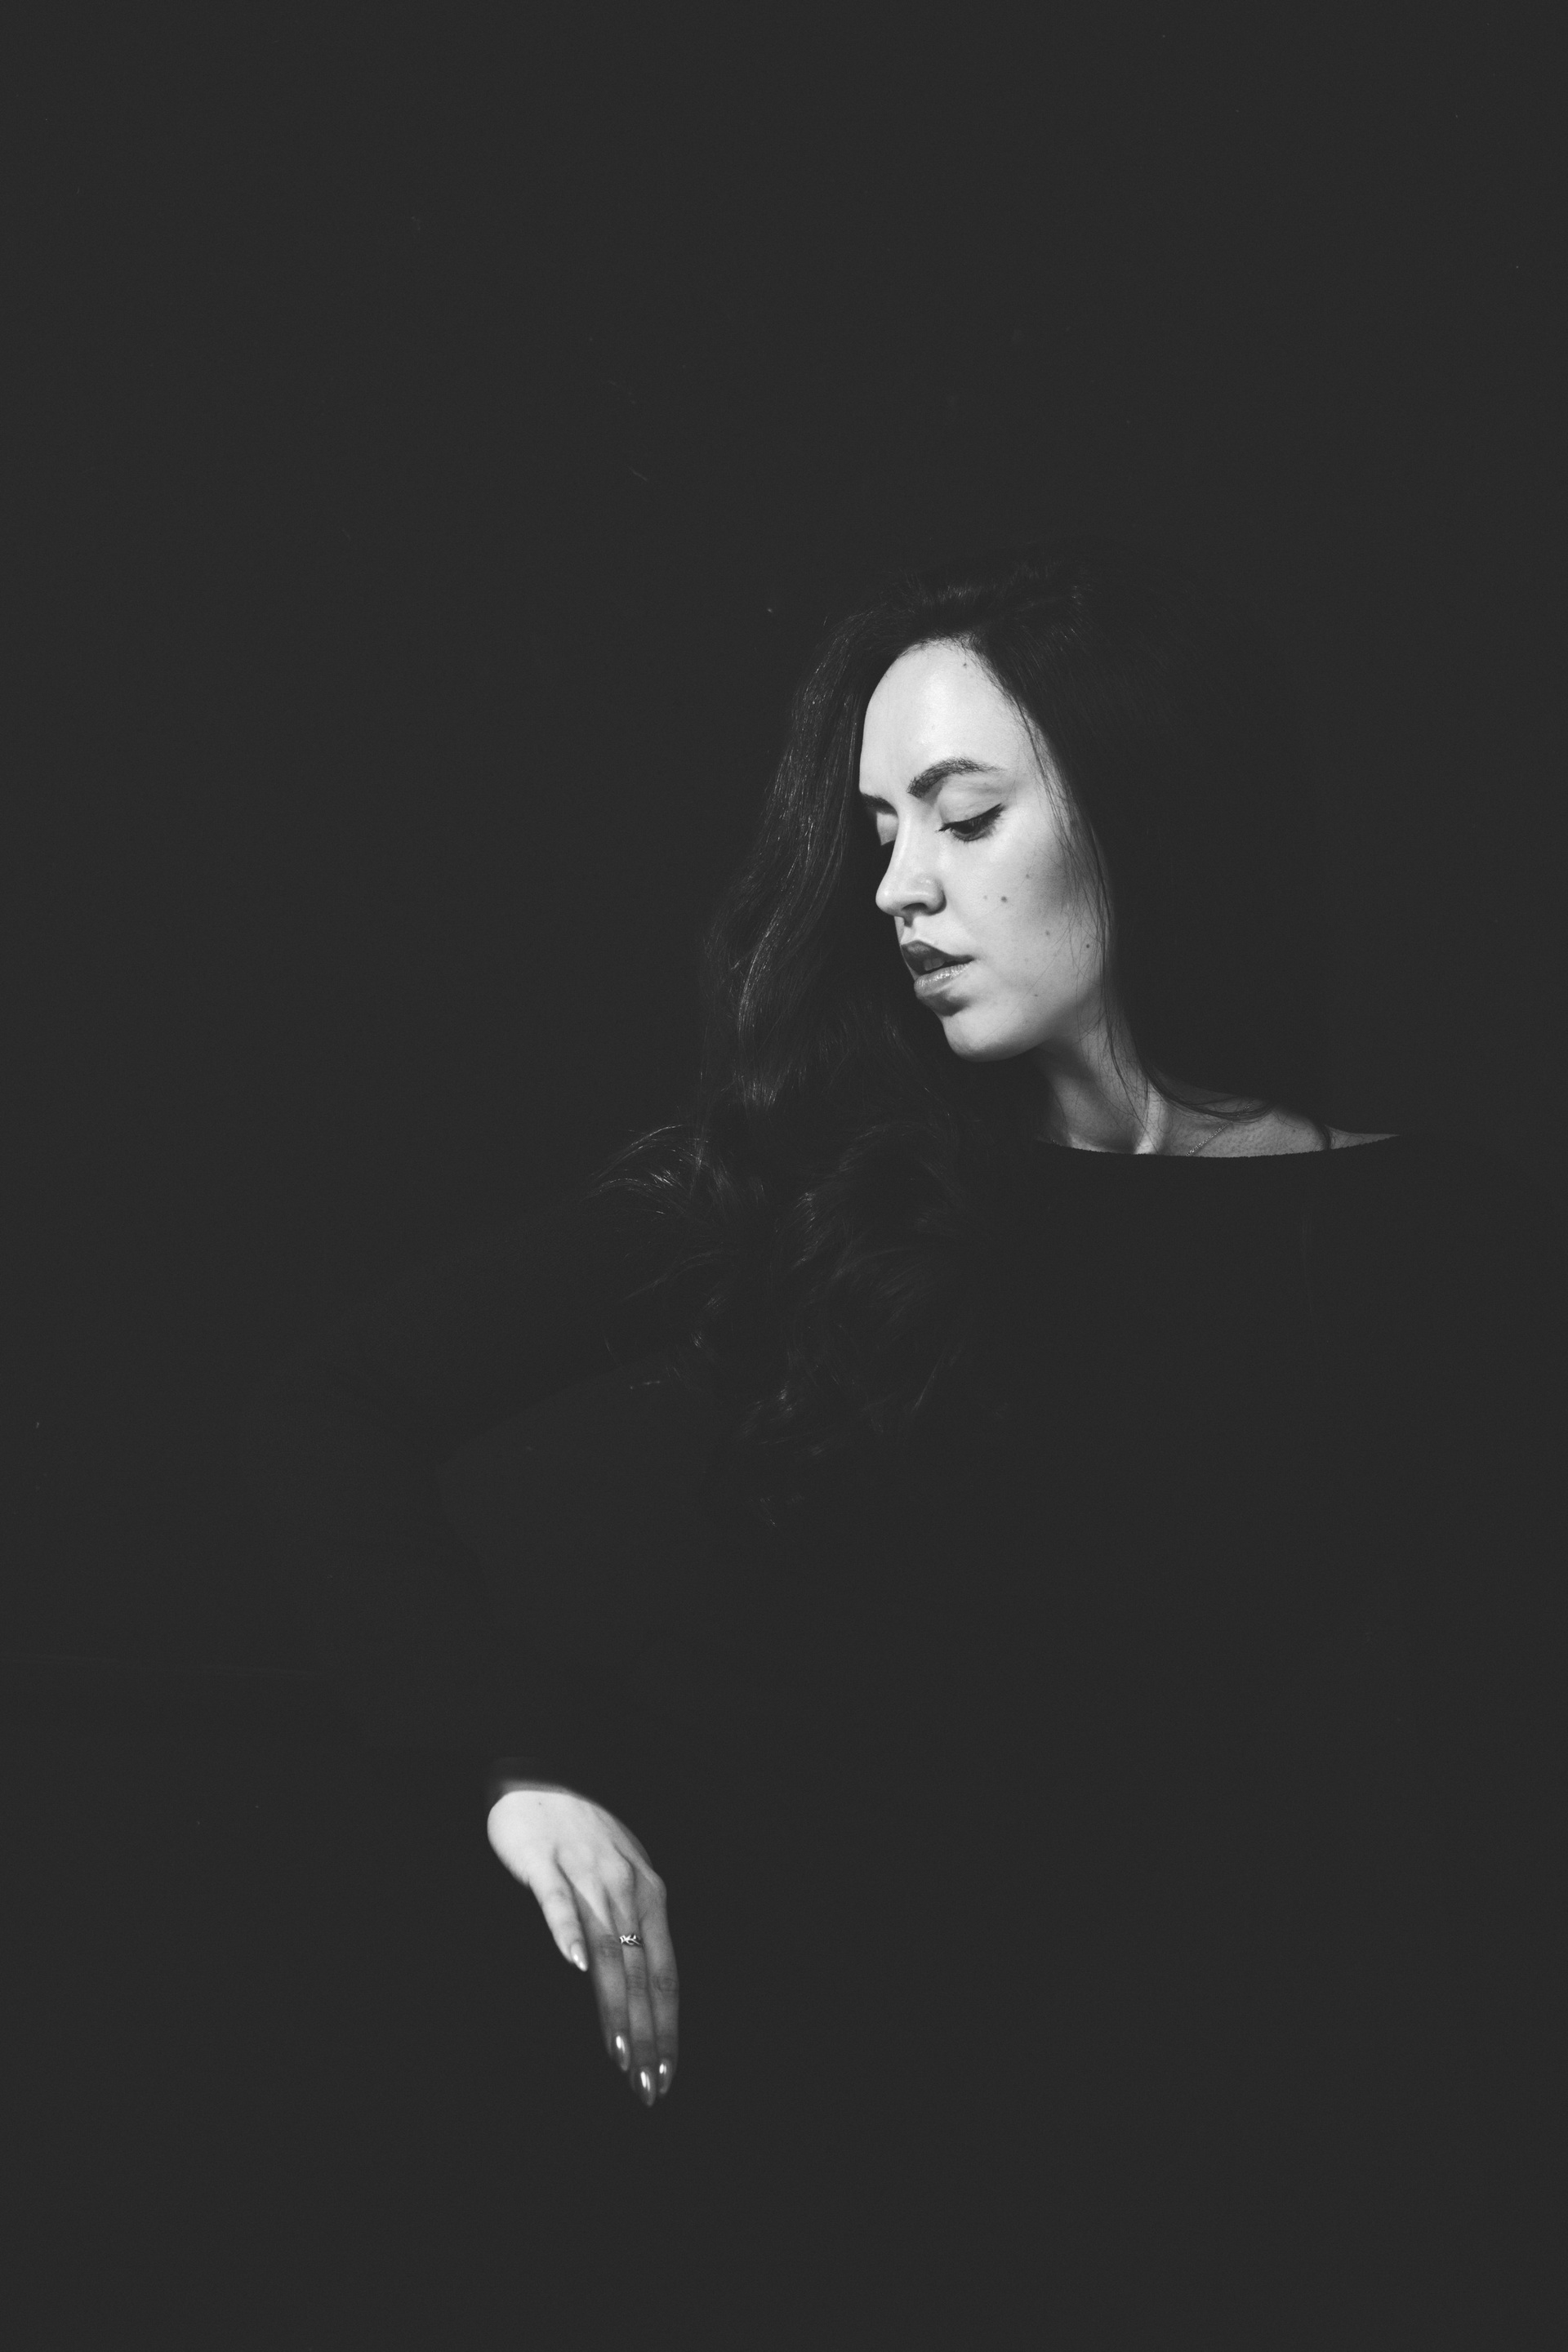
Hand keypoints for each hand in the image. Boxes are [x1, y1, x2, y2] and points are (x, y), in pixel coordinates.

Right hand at [486, 1784, 677, 2106]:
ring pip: (608, 1948)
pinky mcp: (546, 1864)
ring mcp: (586, 1875)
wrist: (544, 1779)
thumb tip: (648, 1988)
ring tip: (619, 2051)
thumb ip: (636, 1926)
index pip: (666, 1972)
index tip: (667, 2075)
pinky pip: (559, 1903)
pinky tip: (573, 1965)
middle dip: (648, 2033)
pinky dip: (568, 1933)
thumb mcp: (625, 1876)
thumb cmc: (584, 1834)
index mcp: (649, 1896)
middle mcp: (625, 1889)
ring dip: (614, 2003)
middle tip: (646, 2087)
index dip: (668, 2026)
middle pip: (642, 1971)